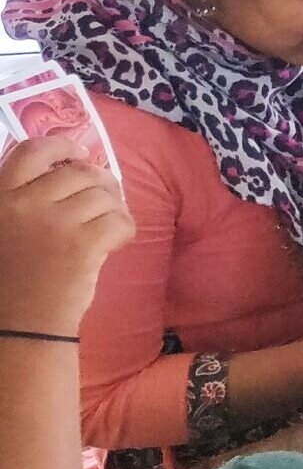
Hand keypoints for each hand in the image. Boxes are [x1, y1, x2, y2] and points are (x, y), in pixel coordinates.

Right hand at [0, 135, 134, 336]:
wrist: (19, 323)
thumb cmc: (10, 277)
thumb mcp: (4, 226)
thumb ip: (24, 198)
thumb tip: (70, 168)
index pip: (32, 150)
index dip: (62, 145)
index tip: (77, 152)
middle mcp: (23, 202)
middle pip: (79, 171)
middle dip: (100, 182)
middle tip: (104, 200)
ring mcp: (54, 222)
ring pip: (103, 195)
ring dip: (113, 208)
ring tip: (107, 226)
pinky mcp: (83, 243)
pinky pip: (119, 221)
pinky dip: (124, 230)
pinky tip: (115, 243)